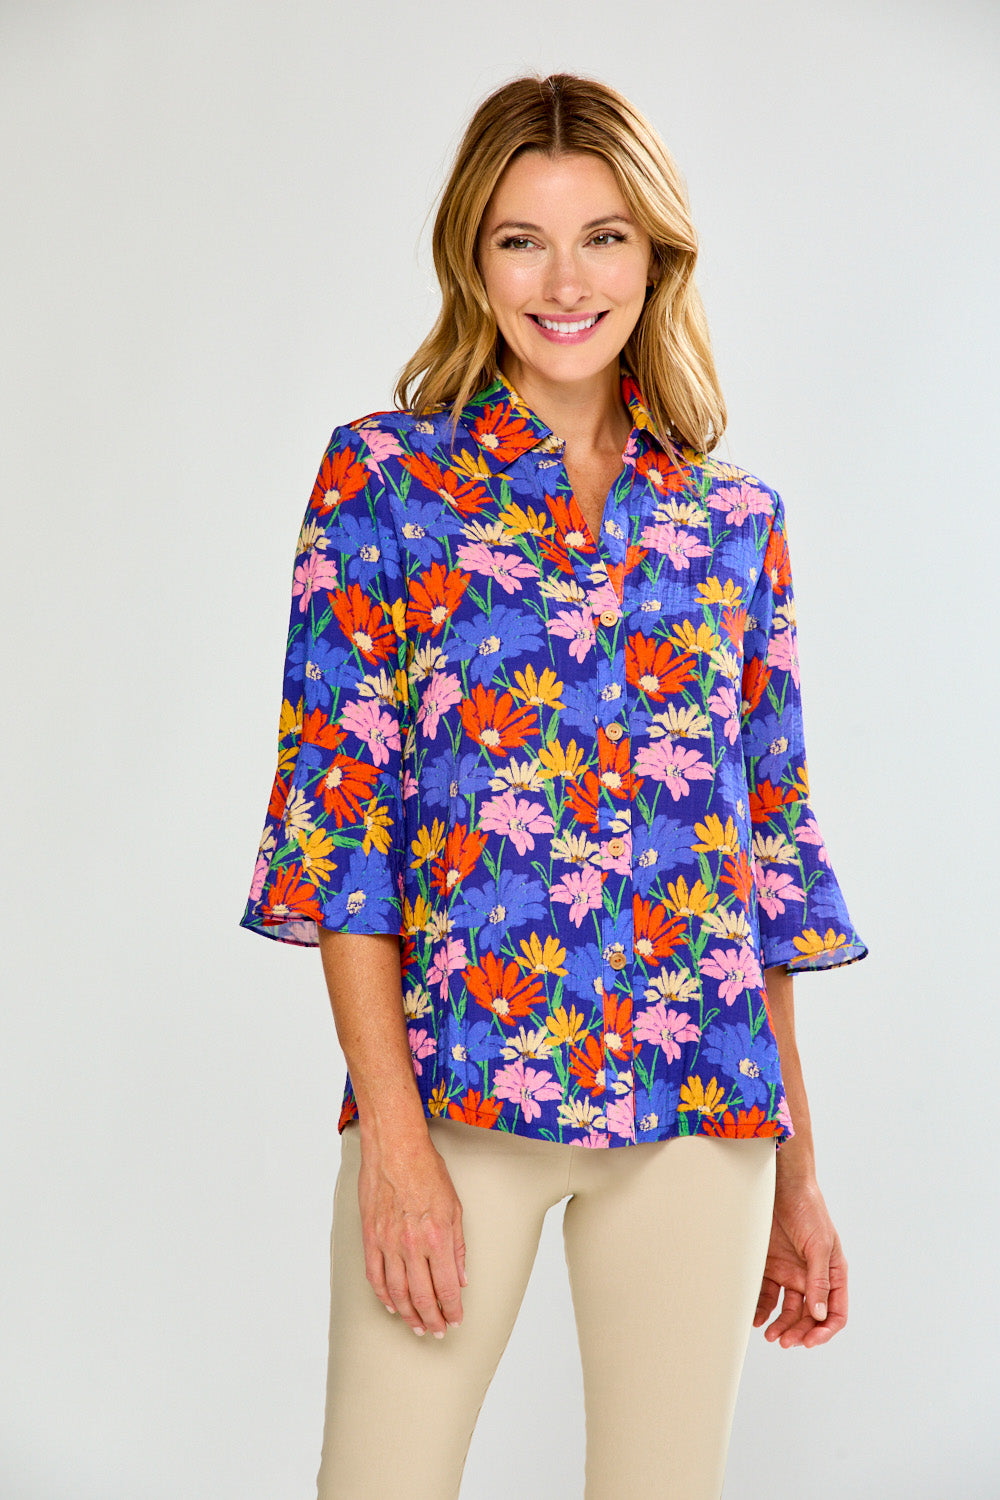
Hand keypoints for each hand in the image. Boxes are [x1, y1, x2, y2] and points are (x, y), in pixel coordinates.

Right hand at [357, 1132, 467, 1338]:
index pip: (446, 1288)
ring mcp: (387, 1242)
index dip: (452, 1310)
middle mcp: (412, 1245)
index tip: (456, 1320)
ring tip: (418, 1326)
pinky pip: (375, 1276)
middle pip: (422, 1297)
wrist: (395, 1148)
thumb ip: (458, 1246)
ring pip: (397, 1293)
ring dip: (409, 1315)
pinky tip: (392, 1306)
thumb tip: (461, 1278)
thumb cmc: (427, 1171)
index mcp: (438, 1237)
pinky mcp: (370, 1237)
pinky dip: (383, 1296)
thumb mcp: (455, 1206)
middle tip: (438, 1331)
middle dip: (432, 1319)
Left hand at [754, 1174, 846, 1348]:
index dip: (824, 1331)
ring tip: (770, 1335)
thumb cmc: (808, 1210)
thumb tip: (820, 1314)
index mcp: (832, 1274)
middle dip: (799, 1332)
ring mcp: (790, 1273)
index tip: (809, 1342)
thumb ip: (819, 1280)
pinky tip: (756, 1317)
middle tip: (785, 1341)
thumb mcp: (819, 1245)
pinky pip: (766, 1294)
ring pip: (788, 1310)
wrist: (780, 1185)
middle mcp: (812, 1277)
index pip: (834, 1312)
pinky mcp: (770, 1266)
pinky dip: (762, 1308)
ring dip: (781, 1325)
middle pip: (809, 1316)